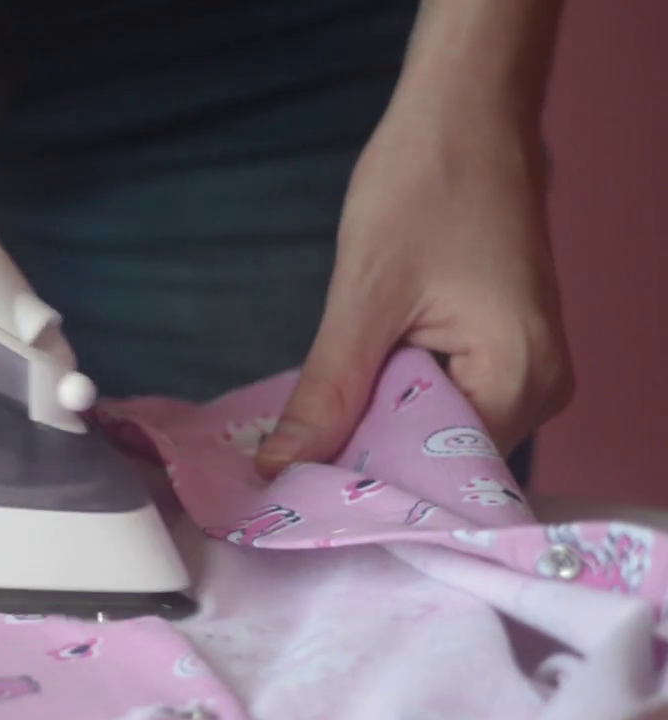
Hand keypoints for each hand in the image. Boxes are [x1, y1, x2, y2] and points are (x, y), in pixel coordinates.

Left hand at [254, 93, 573, 478]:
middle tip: (283, 481)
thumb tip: (281, 471)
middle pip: (440, 460)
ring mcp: (524, 373)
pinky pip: (439, 402)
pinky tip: (339, 410)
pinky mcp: (499, 354)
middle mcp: (539, 390)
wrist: (466, 112)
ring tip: (302, 448)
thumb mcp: (363, 299)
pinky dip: (388, 406)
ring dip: (371, 436)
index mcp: (522, 381)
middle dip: (365, 467)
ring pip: (434, 433)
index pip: (442, 474)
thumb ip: (329, 394)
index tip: (296, 505)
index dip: (368, 491)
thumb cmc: (425, 185)